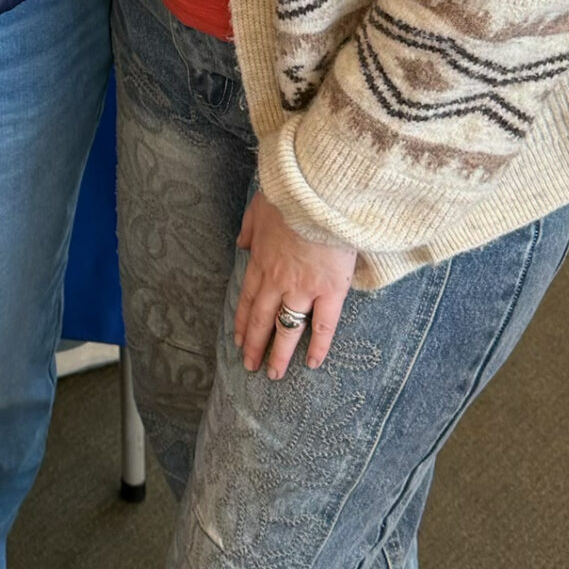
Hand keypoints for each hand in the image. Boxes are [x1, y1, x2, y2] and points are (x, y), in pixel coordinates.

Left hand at [234, 191, 356, 380]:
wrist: (318, 194)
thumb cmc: (290, 196)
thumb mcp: (258, 208)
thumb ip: (248, 229)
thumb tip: (242, 243)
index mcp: (260, 261)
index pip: (247, 299)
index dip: (242, 322)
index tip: (238, 340)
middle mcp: (277, 280)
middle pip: (262, 320)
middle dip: (254, 345)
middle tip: (250, 366)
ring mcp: (303, 288)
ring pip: (287, 328)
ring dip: (279, 353)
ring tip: (273, 374)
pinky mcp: (330, 290)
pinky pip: (324, 325)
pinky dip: (318, 346)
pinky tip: (312, 363)